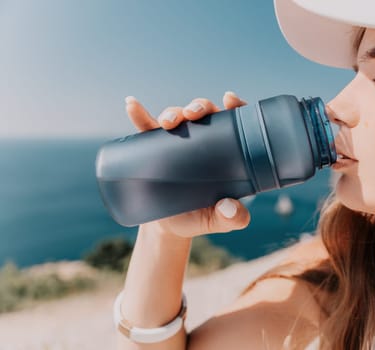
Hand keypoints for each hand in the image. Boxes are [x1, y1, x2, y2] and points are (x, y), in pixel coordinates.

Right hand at [124, 91, 250, 237]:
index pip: (234, 122)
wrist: (168, 226)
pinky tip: (132, 105)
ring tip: (168, 122)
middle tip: (194, 114)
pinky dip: (139, 115)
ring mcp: (177, 142)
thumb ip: (232, 218)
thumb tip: (229, 208)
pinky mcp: (154, 148)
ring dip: (173, 112)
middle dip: (199, 106)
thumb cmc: (199, 218)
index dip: (235, 106)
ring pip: (177, 117)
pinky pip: (146, 128)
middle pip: (204, 113)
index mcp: (225, 151)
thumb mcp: (218, 220)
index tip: (230, 100)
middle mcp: (202, 141)